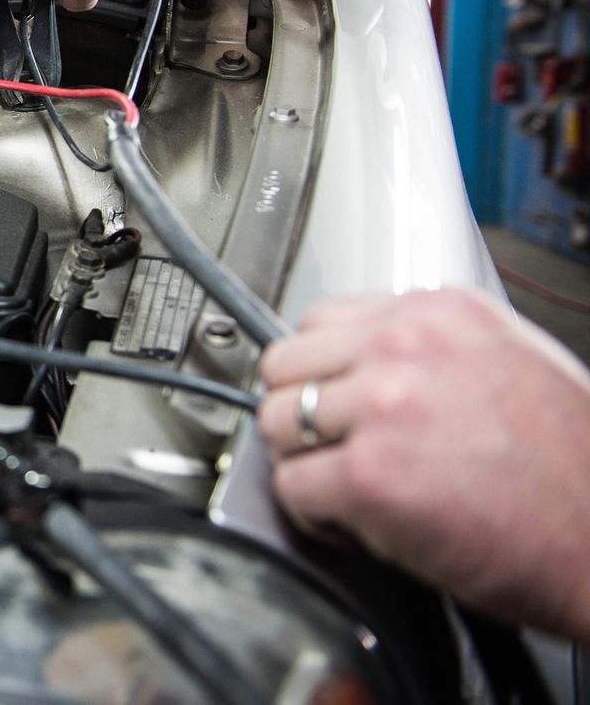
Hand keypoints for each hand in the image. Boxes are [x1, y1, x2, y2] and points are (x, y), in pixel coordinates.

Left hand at [258, 288, 589, 640]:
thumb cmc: (575, 469)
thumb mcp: (513, 362)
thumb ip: (435, 348)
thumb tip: (370, 356)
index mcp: (440, 314)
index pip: (323, 320)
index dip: (322, 371)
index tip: (330, 399)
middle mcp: (405, 347)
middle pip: (286, 364)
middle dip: (300, 410)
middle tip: (332, 448)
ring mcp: (383, 408)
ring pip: (276, 421)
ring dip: (302, 460)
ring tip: (347, 487)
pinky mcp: (368, 475)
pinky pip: (292, 487)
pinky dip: (313, 514)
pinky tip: (354, 523)